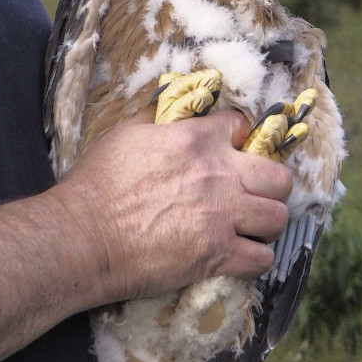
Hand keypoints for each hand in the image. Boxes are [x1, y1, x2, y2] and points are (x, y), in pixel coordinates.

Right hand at [54, 110, 291, 303]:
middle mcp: (219, 174)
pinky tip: (240, 256)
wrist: (82, 236)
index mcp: (197, 139)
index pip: (244, 126)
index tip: (233, 152)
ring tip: (249, 227)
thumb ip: (159, 116)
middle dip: (270, 184)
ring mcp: (222, 217)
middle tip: (253, 193)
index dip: (241, 138)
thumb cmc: (97, 183)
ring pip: (278, 217)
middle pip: (279, 177)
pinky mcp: (217, 256)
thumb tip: (175, 103)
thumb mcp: (127, 132)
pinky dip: (255, 259)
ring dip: (266, 222)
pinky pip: (262, 259)